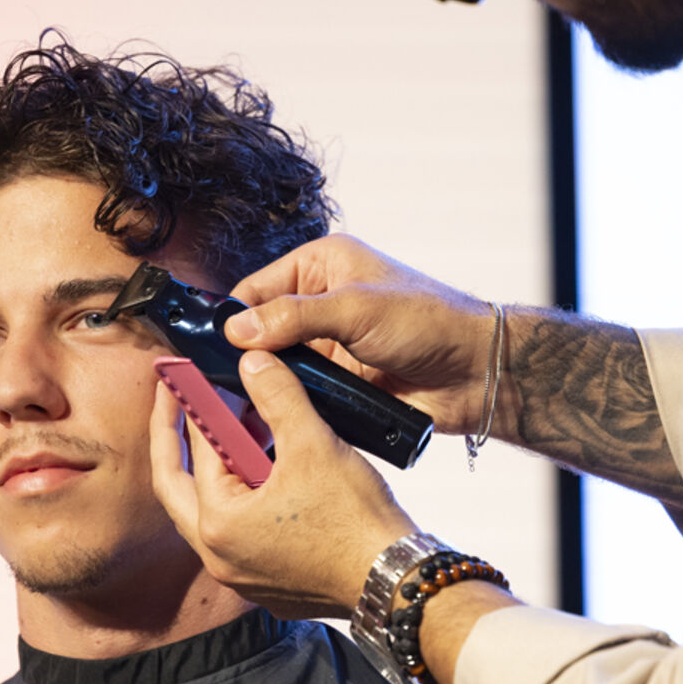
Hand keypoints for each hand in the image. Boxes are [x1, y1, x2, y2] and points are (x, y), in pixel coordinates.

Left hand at [150, 350, 417, 618]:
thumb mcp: (312, 443)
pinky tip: (268, 468)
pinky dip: (244, 495)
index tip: (187, 376)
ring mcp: (242, 574)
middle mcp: (220, 557)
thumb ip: (276, 395)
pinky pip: (241, 530)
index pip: (196, 451)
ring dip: (220, 467)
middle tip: (174, 402)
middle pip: (179, 487)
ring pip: (212, 509)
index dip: (194, 405)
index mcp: (219, 524)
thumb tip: (252, 362)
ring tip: (236, 426)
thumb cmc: (355, 522)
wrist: (395, 580)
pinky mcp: (268, 581)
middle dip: (177, 440)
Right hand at [227, 235, 495, 433]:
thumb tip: (237, 329)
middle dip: (245, 355)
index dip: (232, 316)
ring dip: (265, 383)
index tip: (206, 347)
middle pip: (260, 330)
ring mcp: (328, 346)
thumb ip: (293, 317)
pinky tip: (270, 417)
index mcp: (321, 266)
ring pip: (276, 366)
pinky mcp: (338, 382)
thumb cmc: (429, 321)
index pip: (256, 288)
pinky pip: (299, 393)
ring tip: (243, 403)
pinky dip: (287, 404)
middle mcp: (320, 302)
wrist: (475, 373)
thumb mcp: (355, 308)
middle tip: (220, 382)